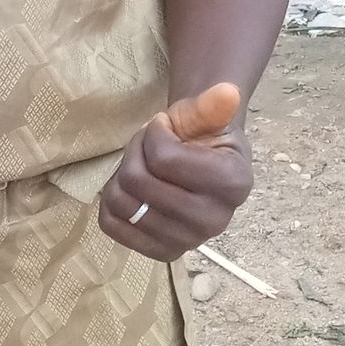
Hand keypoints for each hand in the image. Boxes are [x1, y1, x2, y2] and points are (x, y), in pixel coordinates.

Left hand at [99, 80, 252, 262]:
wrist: (200, 164)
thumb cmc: (201, 136)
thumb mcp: (205, 115)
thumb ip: (212, 104)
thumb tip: (227, 91)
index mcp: (233, 184)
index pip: (164, 158)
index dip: (154, 133)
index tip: (163, 127)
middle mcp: (215, 221)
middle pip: (139, 182)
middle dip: (135, 152)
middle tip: (147, 144)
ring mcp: (188, 242)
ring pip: (122, 202)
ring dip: (122, 174)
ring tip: (140, 164)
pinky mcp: (163, 253)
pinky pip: (112, 226)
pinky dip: (111, 202)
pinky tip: (130, 189)